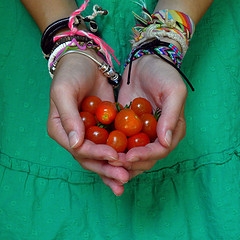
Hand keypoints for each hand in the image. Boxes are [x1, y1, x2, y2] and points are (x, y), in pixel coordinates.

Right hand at [47, 52, 128, 194]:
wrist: (86, 62)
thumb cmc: (70, 74)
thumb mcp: (64, 92)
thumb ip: (69, 117)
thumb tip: (75, 144)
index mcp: (61, 130)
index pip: (78, 149)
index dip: (96, 154)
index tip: (114, 156)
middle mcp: (74, 137)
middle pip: (90, 158)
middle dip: (107, 169)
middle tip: (124, 178)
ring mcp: (90, 134)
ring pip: (101, 156)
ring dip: (114, 168)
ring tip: (127, 179)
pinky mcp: (104, 129)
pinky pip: (111, 144)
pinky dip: (120, 155)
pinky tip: (131, 164)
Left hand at [116, 54, 186, 178]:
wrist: (145, 61)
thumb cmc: (163, 74)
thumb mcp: (174, 91)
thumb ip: (171, 117)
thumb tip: (165, 143)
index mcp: (172, 130)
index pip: (160, 151)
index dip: (145, 156)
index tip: (129, 157)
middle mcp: (158, 136)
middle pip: (146, 158)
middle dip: (130, 163)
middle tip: (113, 162)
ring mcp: (142, 133)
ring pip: (132, 155)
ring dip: (120, 161)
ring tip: (105, 161)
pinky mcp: (128, 128)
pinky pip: (121, 142)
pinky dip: (112, 150)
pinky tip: (100, 152)